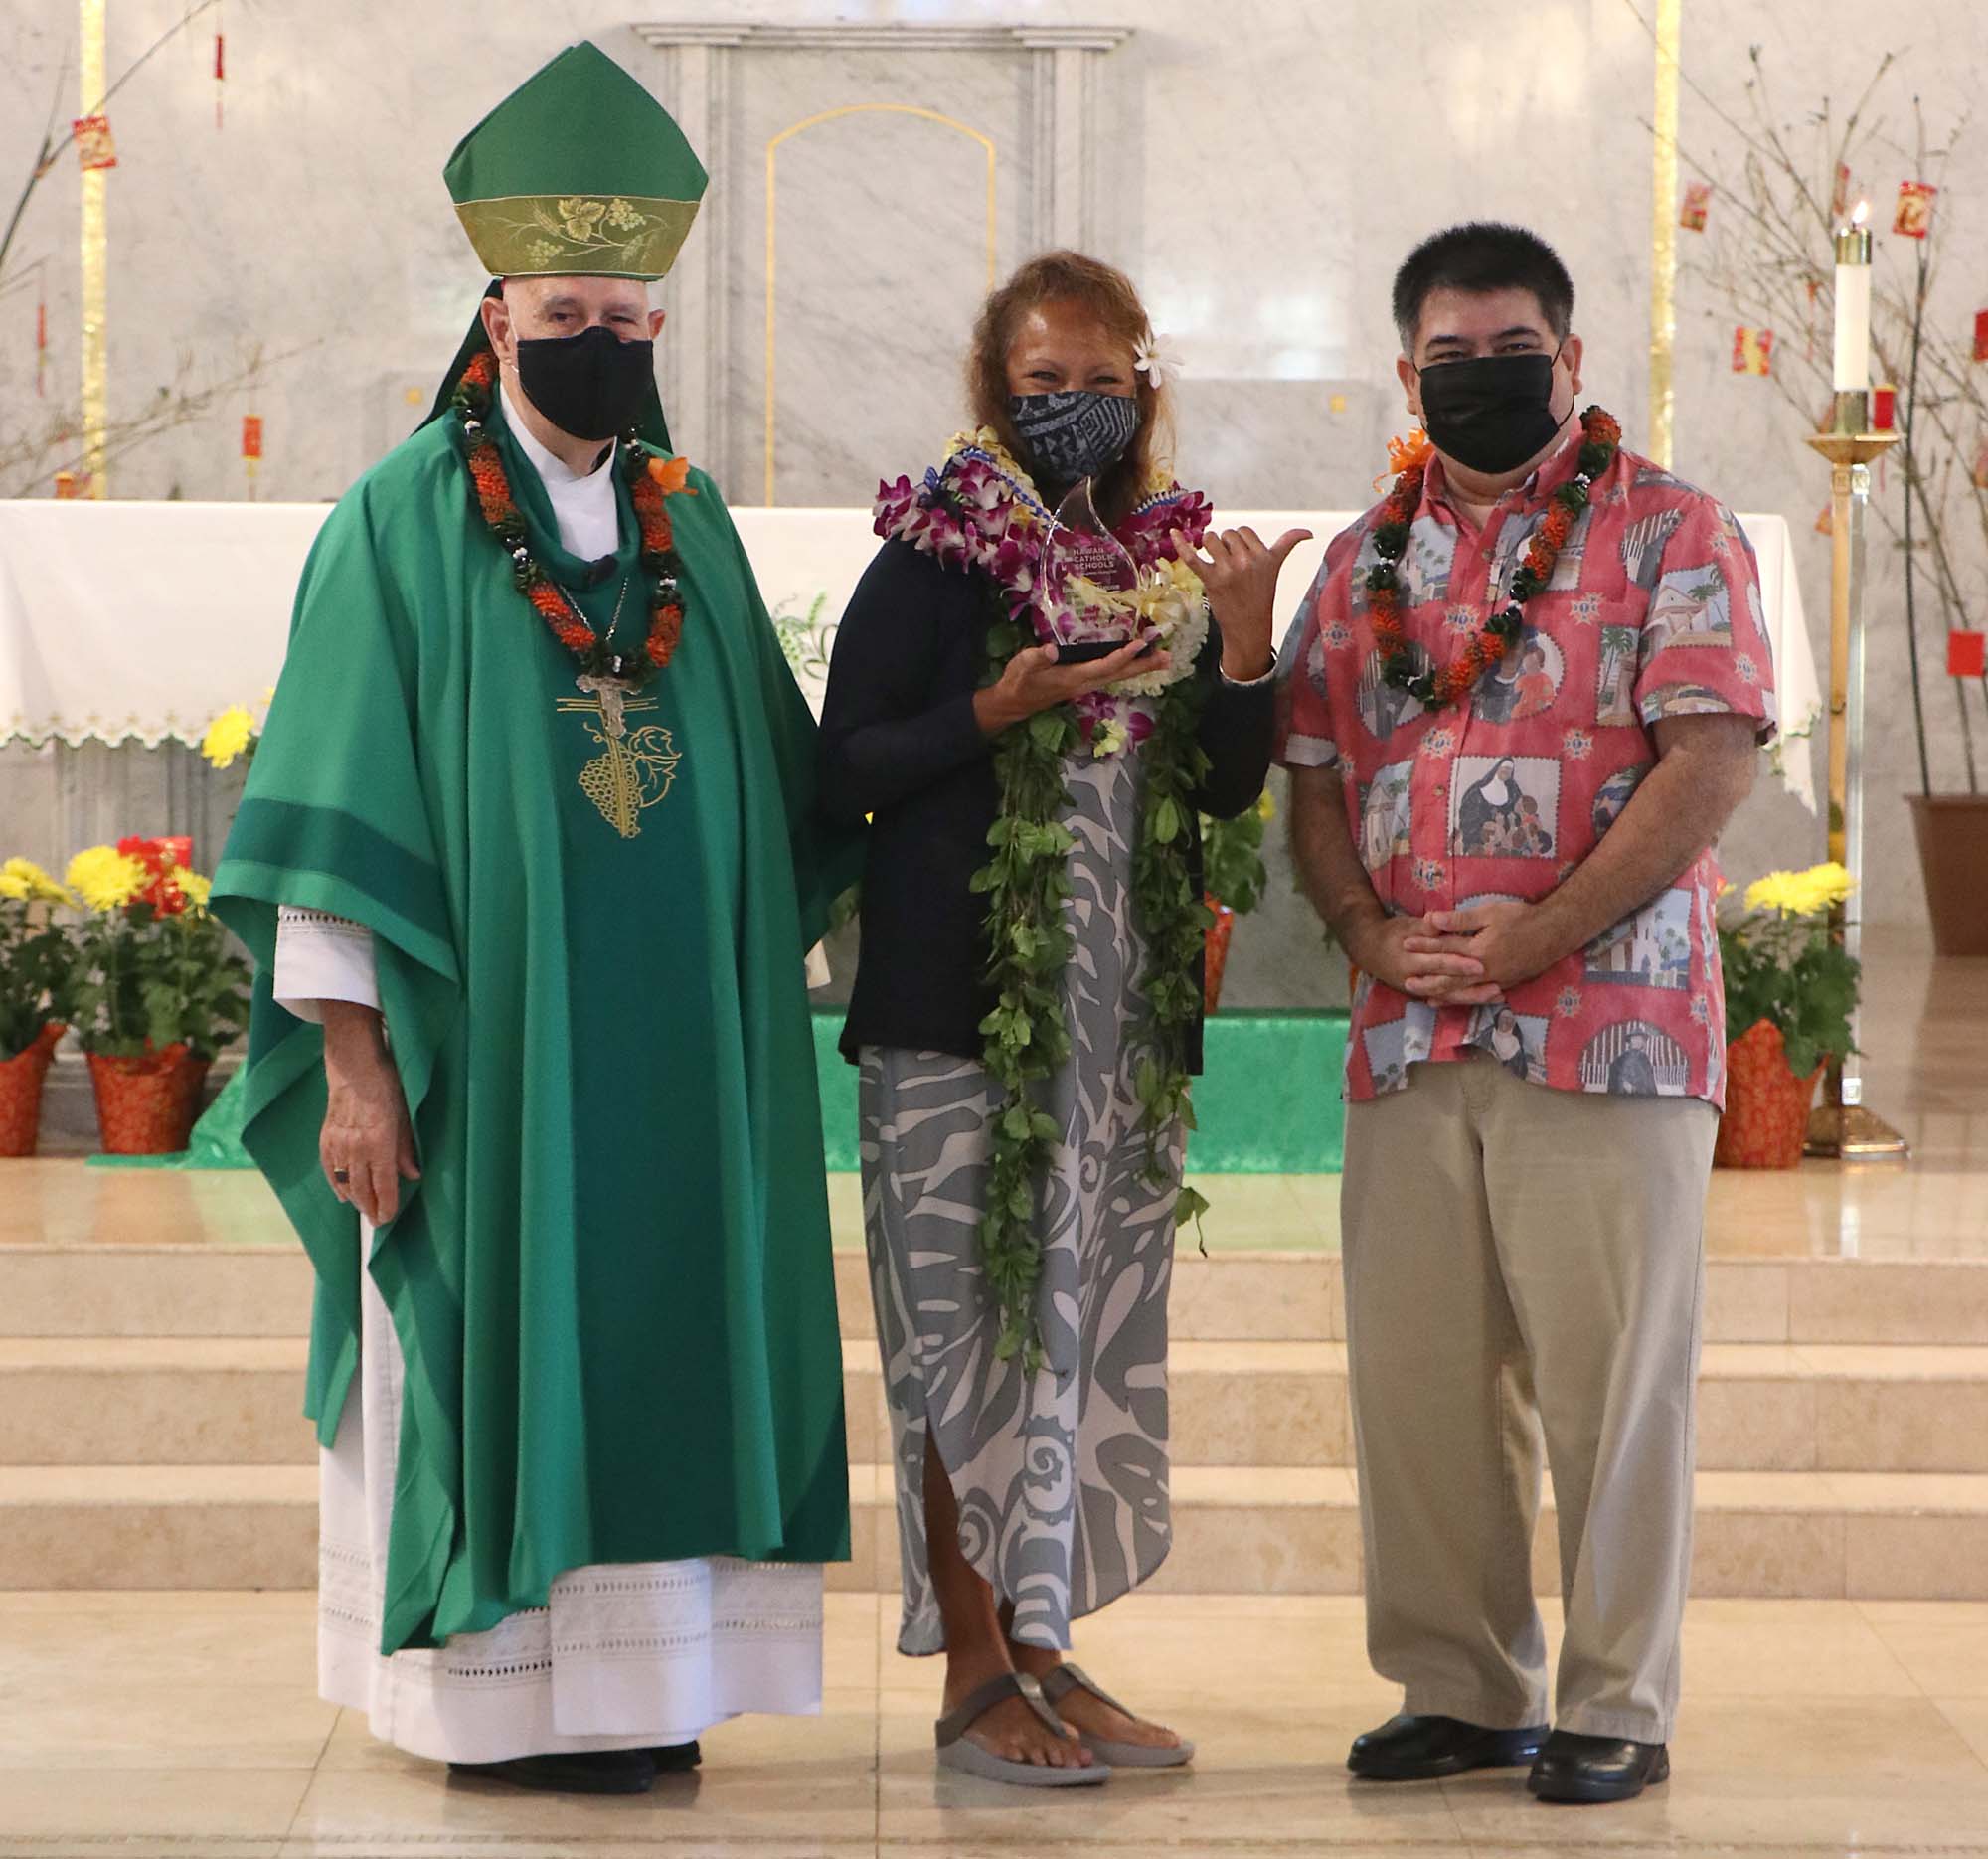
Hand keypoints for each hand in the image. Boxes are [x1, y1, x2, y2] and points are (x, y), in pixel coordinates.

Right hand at [320, 1009, 419, 1225]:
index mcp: (378, 1141)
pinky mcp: (326, 1138)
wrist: (353, 1065)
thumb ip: (406, 1148)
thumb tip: (413, 1175)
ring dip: (355, 1199)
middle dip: (370, 1208)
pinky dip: (337, 1184)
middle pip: (362, 1188)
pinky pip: (330, 1169)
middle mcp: (356, 1147)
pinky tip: (343, 1194)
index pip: (383, 1183)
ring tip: (365, 1210)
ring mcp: (338, 1143)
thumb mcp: (404, 1115)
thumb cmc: (386, 1085)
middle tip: (378, 1222)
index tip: (388, 1219)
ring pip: (345, 1182)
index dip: (386, 1204)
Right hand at [973, 638, 1170, 735]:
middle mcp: (1085, 684)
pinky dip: (1127, 668)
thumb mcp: (1022, 667)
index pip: (1103, 666)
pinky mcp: (1084, 682)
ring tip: (1162, 660)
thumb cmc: (1018, 682)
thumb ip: (1036, 658)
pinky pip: (1111, 675)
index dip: (1122, 656)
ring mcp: (1086, 685)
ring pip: (1118, 676)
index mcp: (1073, 678)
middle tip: (1168, 658)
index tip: (1140, 644)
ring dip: (1140, 668)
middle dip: (1143, 666)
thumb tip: (1051, 649)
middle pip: (1120, 674)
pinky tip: (1136, 663)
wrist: (1013, 703)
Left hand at [1172, 525, 1312, 680]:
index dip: (1240, 543)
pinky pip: (1192, 556)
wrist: (1249, 625)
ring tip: (1217, 563)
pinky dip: (1181, 544)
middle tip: (1232, 567)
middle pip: (1227, 534)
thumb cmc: (1261, 594)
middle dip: (1226, 545)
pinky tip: (1173, 533)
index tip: (1244, 559)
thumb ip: (1289, 544)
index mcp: (1263, 555)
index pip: (1244, 531)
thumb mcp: (1276, 566)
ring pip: (1210, 539)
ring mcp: (1227, 570)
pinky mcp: (1210, 579)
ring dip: (1210, 547)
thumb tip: (1309, 532)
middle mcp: (1246, 561)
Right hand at [1349, 912, 1501, 1005]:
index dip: (1459, 965)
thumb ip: (1425, 927)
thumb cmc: (1391, 934)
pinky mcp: (1422, 993)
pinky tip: (1484, 999)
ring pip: (1449, 997)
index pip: (1438, 964)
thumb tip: (1437, 919)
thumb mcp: (1406, 926)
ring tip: (1497, 995)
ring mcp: (1418, 990)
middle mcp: (1415, 980)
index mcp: (1410, 961)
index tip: (1480, 965)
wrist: (1369, 950)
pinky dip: (1465, 999)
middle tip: (1497, 987)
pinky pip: (1446, 999)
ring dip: (1473, 997)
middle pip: (1448, 985)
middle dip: (1472, 987)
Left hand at [1409, 900, 1561, 991]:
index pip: (1444, 949)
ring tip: (1425, 998)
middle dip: (1427, 980)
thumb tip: (1431, 920)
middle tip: (1406, 982)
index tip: (1405, 944)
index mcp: (1477, 951)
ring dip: (1443, 995)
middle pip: (1449, 978)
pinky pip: (1480, 997)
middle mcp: (1484, 971)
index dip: (1423, 946)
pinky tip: (1457, 1001)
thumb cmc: (1522, 918)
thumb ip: (1460, 920)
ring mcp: (1495, 981)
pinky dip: (1464, 1000)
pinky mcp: (1506, 985)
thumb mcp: (1489, 913)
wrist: (1555, 932)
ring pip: (1464, 992)